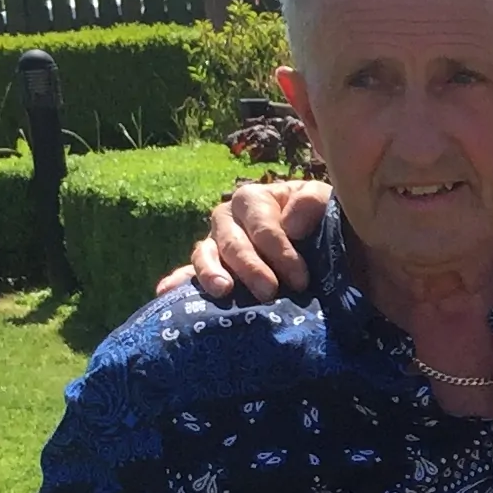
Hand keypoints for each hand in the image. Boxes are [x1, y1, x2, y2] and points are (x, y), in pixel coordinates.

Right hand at [159, 177, 332, 302]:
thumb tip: (290, 226)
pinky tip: (166, 291)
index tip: (300, 279)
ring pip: (205, 255)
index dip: (279, 251)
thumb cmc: (323, 222)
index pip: (261, 225)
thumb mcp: (326, 204)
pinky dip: (178, 282)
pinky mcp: (210, 269)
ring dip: (211, 274)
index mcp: (253, 199)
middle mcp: (227, 219)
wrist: (322, 246)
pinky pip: (189, 274)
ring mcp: (215, 244)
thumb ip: (312, 202)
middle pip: (233, 243)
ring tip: (223, 291)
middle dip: (251, 268)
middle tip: (270, 293)